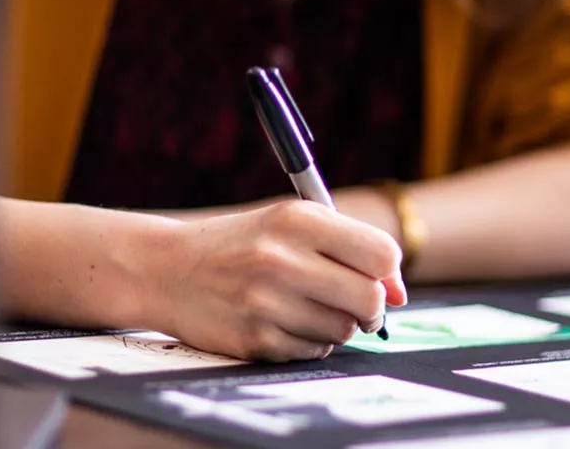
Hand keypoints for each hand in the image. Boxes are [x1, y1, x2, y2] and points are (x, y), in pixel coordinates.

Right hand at [150, 200, 405, 361]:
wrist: (170, 268)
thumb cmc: (244, 243)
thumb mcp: (291, 224)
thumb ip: (348, 246)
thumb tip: (399, 293)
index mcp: (297, 219)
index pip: (380, 253)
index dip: (388, 272)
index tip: (377, 276)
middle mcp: (281, 258)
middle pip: (370, 299)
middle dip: (370, 306)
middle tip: (352, 301)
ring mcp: (266, 302)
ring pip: (343, 330)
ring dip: (336, 323)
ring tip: (304, 303)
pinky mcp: (254, 340)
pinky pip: (313, 351)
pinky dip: (308, 341)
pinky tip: (282, 320)